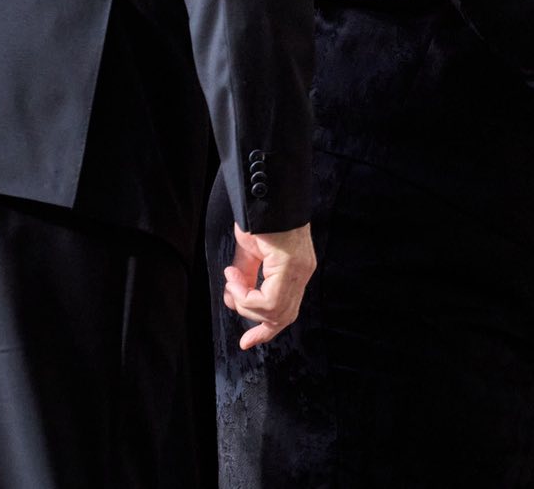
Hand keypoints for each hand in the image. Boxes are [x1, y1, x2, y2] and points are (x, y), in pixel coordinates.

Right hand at [224, 222, 316, 350]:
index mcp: (297, 270)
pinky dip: (245, 295)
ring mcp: (299, 270)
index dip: (268, 329)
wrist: (266, 193)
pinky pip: (268, 300)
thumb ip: (245, 277)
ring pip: (274, 311)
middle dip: (259, 326)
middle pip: (283, 316)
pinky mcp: (291, 266)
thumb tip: (233, 300)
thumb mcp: (249, 252)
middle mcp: (302, 273)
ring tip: (230, 282)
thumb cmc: (259, 216)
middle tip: (243, 335)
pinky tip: (232, 277)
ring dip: (245, 304)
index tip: (248, 341)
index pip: (287, 309)